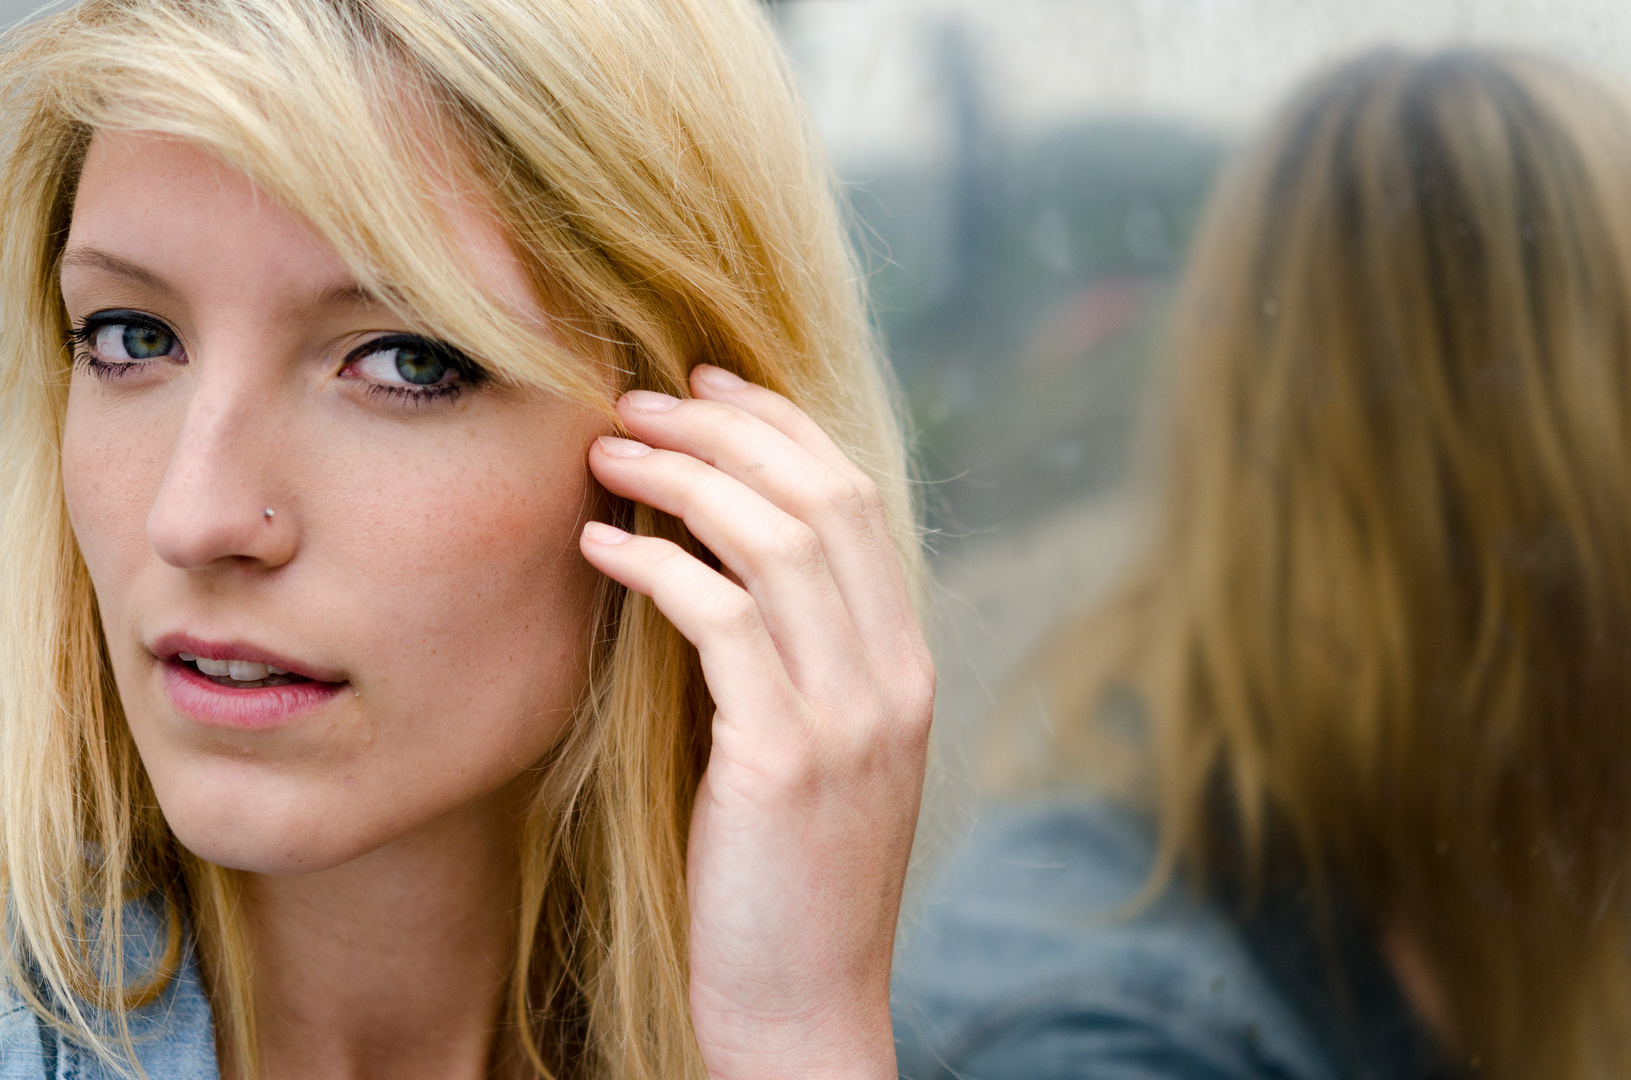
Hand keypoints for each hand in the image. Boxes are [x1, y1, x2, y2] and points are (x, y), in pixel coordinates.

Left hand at [579, 365, 933, 1079]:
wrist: (804, 1006)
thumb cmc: (787, 878)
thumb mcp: (818, 751)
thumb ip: (795, 656)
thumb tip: (716, 560)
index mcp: (905, 664)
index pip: (855, 500)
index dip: (781, 425)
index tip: (708, 385)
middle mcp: (892, 676)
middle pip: (822, 497)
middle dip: (727, 428)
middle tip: (639, 399)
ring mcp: (847, 718)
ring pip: (775, 541)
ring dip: (683, 478)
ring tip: (607, 451)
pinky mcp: (782, 760)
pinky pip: (718, 622)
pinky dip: (657, 565)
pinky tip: (601, 546)